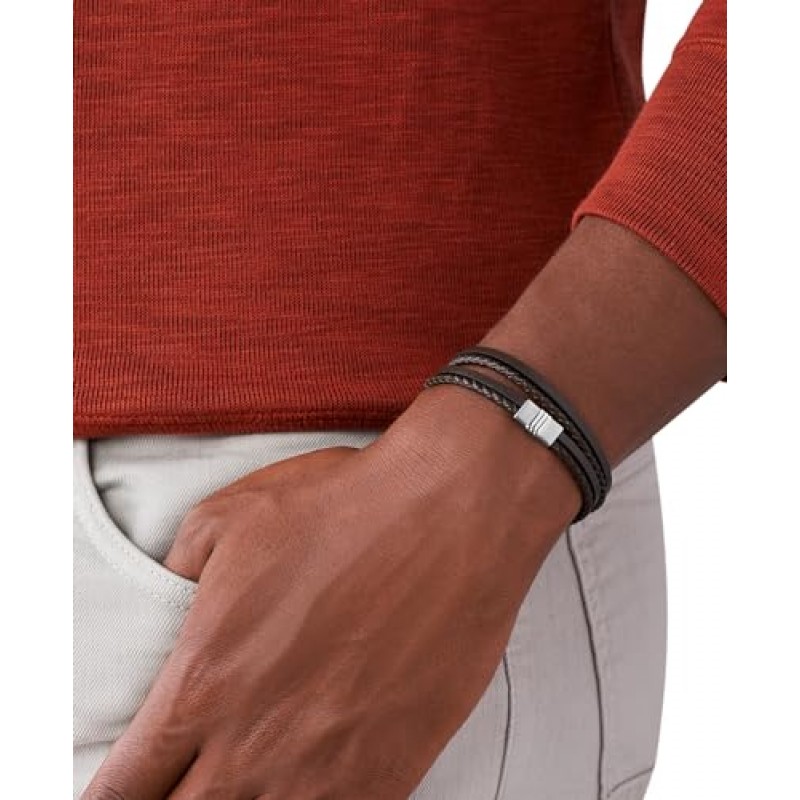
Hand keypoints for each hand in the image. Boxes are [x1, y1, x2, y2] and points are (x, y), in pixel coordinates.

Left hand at [82, 389, 578, 798]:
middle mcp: (255, 744)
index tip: (120, 788)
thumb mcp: (228, 517)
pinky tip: (308, 782)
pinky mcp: (391, 771)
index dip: (110, 796)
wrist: (449, 513)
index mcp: (203, 683)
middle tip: (182, 780)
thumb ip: (175, 572)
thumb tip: (171, 598)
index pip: (123, 786)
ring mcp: (327, 768)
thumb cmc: (343, 508)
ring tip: (247, 781)